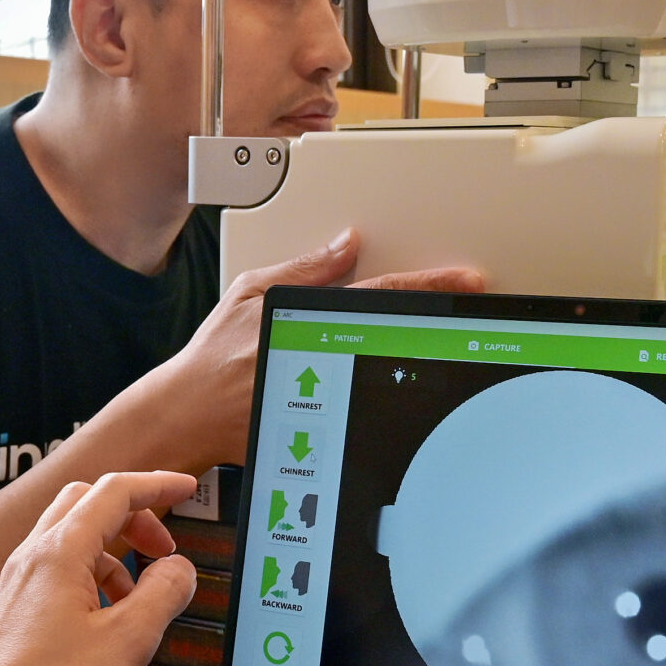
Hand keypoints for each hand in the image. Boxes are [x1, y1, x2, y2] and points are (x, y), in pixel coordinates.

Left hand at [0, 471, 200, 665]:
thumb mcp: (128, 642)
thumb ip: (163, 595)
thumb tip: (180, 570)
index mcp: (62, 552)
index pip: (116, 492)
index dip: (158, 484)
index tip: (187, 487)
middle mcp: (34, 558)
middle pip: (88, 503)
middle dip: (134, 515)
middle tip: (164, 547)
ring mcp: (19, 583)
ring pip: (72, 539)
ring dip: (115, 552)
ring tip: (141, 596)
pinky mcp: (14, 611)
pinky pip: (59, 572)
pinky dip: (93, 578)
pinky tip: (107, 621)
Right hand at [115, 228, 484, 470]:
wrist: (188, 413)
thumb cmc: (214, 357)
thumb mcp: (253, 293)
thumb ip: (306, 269)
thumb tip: (345, 244)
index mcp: (313, 317)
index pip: (385, 294)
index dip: (431, 285)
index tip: (466, 280)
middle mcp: (328, 352)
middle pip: (399, 333)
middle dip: (442, 320)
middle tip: (476, 308)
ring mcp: (329, 389)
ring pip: (388, 368)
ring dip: (422, 357)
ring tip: (454, 343)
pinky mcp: (323, 421)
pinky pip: (363, 402)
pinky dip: (388, 392)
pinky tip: (411, 385)